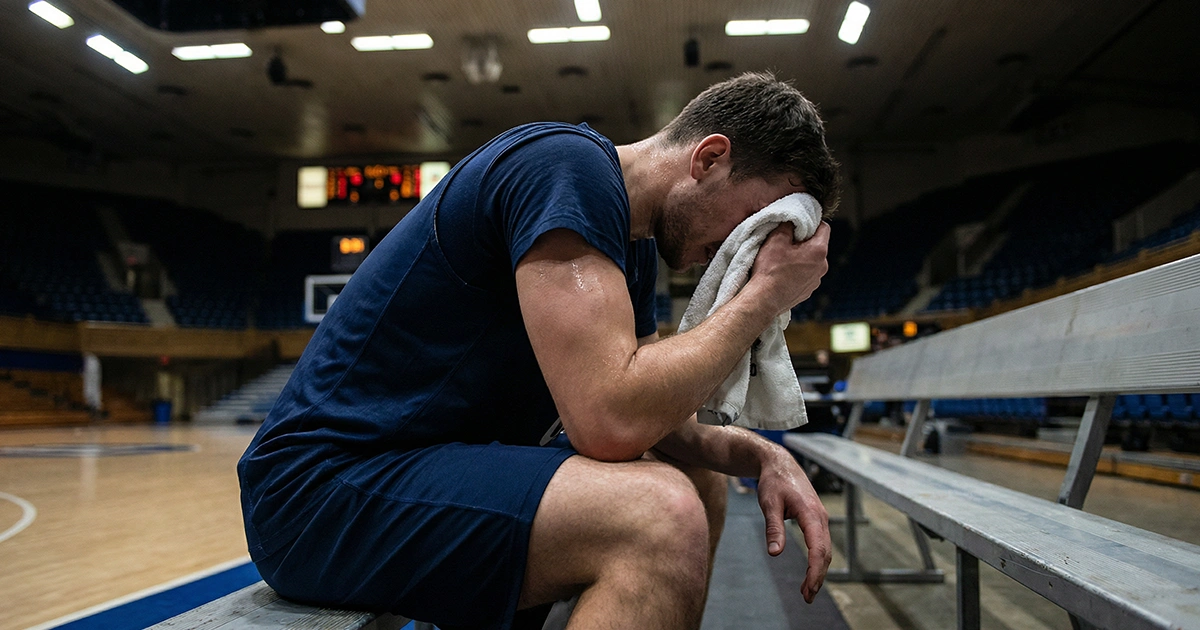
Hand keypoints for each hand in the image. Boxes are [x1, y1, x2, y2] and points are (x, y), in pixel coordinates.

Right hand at [749, 221, 830, 314]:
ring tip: (782, 261)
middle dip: (803, 242)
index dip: (811, 223)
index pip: (824, 228)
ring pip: (811, 262)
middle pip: (817, 246)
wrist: (763, 300)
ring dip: (801, 258)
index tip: (797, 226)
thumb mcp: (775, 239)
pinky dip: (797, 272)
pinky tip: (782, 274)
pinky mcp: (808, 291)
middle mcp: (822, 266)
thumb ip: (787, 225)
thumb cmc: (770, 270)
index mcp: (818, 251)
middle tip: (785, 243)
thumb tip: (792, 221)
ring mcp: (816, 281)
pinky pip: (806, 275)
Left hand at [755, 446, 831, 603]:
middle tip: (807, 597)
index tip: (808, 588)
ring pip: (824, 549)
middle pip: (824, 553)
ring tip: (807, 591)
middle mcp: (820, 517)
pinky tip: (810, 572)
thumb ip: (773, 528)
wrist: (779, 463)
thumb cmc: (773, 481)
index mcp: (811, 513)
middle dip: (817, 576)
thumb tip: (775, 553)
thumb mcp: (769, 503)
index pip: (818, 548)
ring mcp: (820, 518)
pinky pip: (821, 543)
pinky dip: (817, 560)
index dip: (814, 570)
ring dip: (818, 570)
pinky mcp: (816, 519)